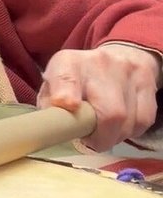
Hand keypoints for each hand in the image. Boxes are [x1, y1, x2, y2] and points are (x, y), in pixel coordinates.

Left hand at [38, 44, 160, 150]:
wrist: (120, 56)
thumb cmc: (80, 78)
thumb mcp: (55, 83)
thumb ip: (48, 104)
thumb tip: (51, 127)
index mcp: (68, 63)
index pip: (67, 77)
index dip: (66, 93)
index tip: (67, 106)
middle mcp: (100, 63)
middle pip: (109, 111)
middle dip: (100, 137)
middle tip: (90, 140)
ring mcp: (128, 73)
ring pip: (127, 121)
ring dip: (115, 136)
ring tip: (104, 131)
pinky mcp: (148, 85)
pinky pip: (143, 122)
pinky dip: (130, 131)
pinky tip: (121, 125)